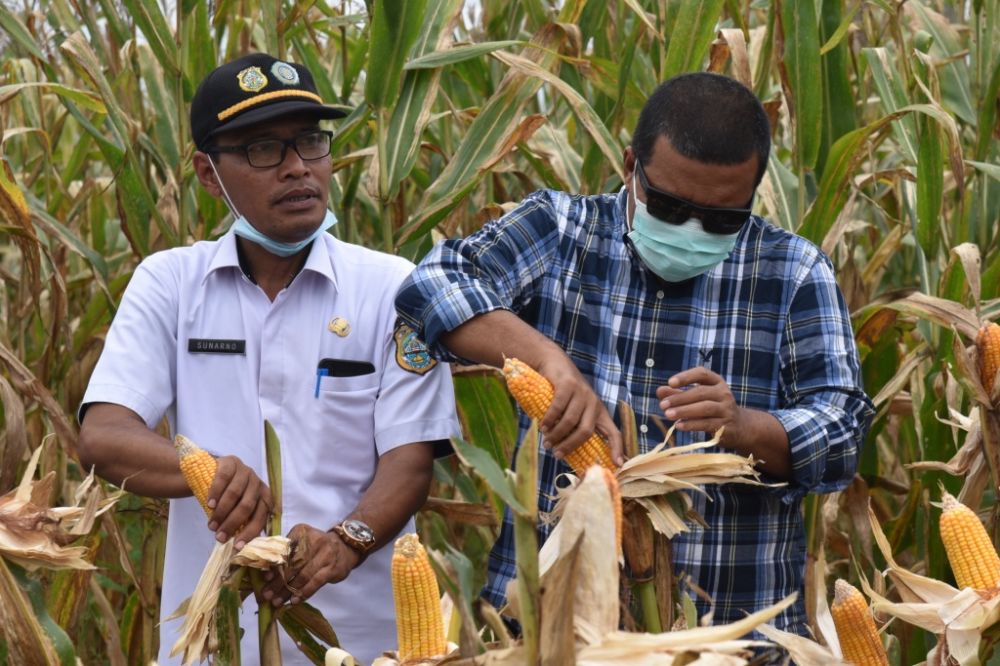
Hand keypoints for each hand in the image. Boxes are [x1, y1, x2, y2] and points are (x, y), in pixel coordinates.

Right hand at [206, 455, 272, 548]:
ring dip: (221, 512)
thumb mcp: (236, 508)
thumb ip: (241, 522)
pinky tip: (209, 505)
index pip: (261, 516)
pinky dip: (216, 494)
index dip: (250, 532)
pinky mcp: (231, 462)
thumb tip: (237, 546)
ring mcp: (245, 471)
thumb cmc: (226, 497)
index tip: (237, 546)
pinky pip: (223, 479)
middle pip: (247, 506)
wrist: (212, 473)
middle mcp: (257, 483)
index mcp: (264, 496)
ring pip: (235, 494)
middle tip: (219, 536)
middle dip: (232, 524)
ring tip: (211, 525)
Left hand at [260, 524, 359, 606]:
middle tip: (266, 595)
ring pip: (303, 575)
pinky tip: (294, 601)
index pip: (285, 550)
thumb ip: (285, 553)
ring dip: (288, 591)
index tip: (265, 579)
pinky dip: (304, 593)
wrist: (345, 547)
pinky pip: (316, 583)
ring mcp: (325, 554)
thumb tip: (266, 573)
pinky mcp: (332, 568)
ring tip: (276, 602)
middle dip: (278, 582)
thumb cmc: (316, 547)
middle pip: (292, 564)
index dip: (274, 565)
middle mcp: (314, 540)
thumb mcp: (302, 542)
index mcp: (302, 531)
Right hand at [536, 351, 623, 465]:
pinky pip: (559, 407)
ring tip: (546, 442)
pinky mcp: (568, 384)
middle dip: (570, 445)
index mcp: (600, 412)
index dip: (617, 449)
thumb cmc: (563, 393)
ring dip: (556, 435)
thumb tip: (565, 453)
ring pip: (571, 421)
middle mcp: (594, 403)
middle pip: (586, 431)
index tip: (617, 464)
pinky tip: (543, 426)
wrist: (554, 363)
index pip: (614, 432)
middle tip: (557, 455)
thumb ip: (574, 426)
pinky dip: (550, 419)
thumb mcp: (574, 409)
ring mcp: (582, 393)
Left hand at [656, 366, 744, 442]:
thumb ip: (678, 393)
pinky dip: (692, 425)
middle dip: (680, 398)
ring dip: (684, 411)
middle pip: (701, 392)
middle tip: (663, 404)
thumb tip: (660, 391)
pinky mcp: (726, 426)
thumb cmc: (712, 408)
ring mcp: (726, 410)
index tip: (670, 382)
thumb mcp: (696, 398)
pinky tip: (679, 425)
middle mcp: (723, 393)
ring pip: (705, 408)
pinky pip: (708, 424)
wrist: (739, 427)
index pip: (702, 374)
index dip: (686, 377)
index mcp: (716, 382)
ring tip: (668, 414)